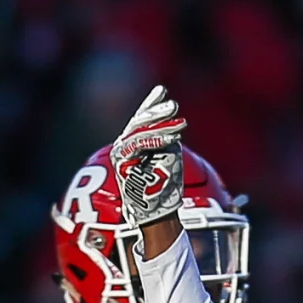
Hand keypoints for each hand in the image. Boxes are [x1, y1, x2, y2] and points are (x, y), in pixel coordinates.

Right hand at [112, 84, 186, 227]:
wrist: (155, 212)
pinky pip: (139, 144)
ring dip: (160, 125)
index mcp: (134, 143)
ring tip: (180, 122)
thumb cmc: (163, 188)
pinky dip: (156, 140)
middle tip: (173, 104)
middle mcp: (125, 145)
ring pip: (139, 131)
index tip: (161, 90)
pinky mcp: (122, 161)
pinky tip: (173, 137)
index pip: (142, 118)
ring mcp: (122, 152)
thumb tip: (171, 125)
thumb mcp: (168, 157)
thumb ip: (165, 139)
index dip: (150, 103)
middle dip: (156, 111)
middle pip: (139, 122)